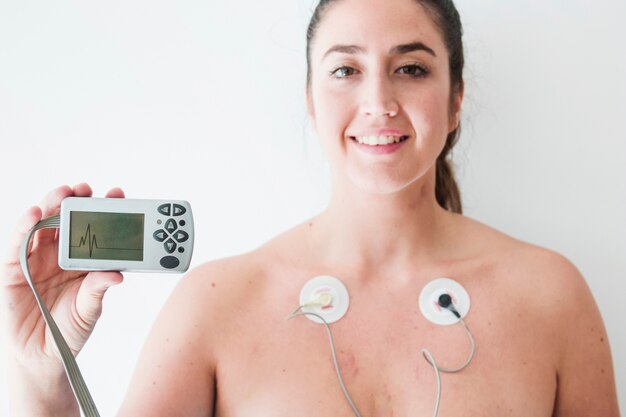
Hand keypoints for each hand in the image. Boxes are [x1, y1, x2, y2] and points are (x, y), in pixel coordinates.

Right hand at [2, 183, 124, 368]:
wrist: (42, 355)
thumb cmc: (69, 330)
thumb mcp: (89, 309)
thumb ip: (98, 289)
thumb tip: (117, 274)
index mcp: (83, 261)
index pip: (95, 230)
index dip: (105, 212)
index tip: (117, 195)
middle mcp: (61, 255)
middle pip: (67, 221)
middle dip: (76, 202)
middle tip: (86, 189)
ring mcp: (37, 259)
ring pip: (43, 225)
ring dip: (51, 206)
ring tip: (63, 193)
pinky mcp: (14, 268)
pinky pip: (18, 243)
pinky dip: (24, 227)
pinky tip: (33, 214)